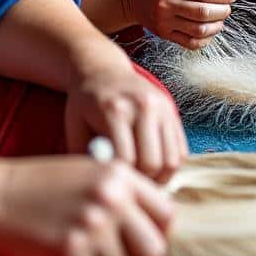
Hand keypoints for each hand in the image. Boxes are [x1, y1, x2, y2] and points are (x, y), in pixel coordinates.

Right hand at [0, 155, 172, 255]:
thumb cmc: (36, 187)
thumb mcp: (86, 174)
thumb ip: (120, 194)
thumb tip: (151, 228)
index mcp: (120, 175)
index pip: (166, 214)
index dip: (153, 232)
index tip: (135, 239)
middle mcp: (111, 198)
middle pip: (153, 248)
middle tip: (107, 255)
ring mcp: (92, 224)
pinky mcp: (70, 250)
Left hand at [64, 62, 187, 181]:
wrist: (103, 72)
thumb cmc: (85, 105)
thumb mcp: (75, 127)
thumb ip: (84, 156)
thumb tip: (103, 183)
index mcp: (116, 110)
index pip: (126, 159)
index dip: (120, 177)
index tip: (112, 181)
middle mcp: (144, 106)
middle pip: (152, 163)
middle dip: (141, 181)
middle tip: (128, 184)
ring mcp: (162, 107)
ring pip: (172, 160)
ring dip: (159, 178)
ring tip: (142, 179)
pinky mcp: (172, 111)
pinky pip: (181, 151)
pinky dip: (169, 166)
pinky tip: (153, 167)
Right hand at [121, 0, 235, 48]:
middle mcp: (166, 3)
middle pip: (203, 13)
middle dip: (222, 11)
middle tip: (227, 8)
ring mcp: (164, 21)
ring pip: (199, 30)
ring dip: (216, 26)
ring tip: (220, 19)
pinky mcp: (163, 34)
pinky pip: (190, 43)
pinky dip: (205, 40)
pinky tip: (210, 31)